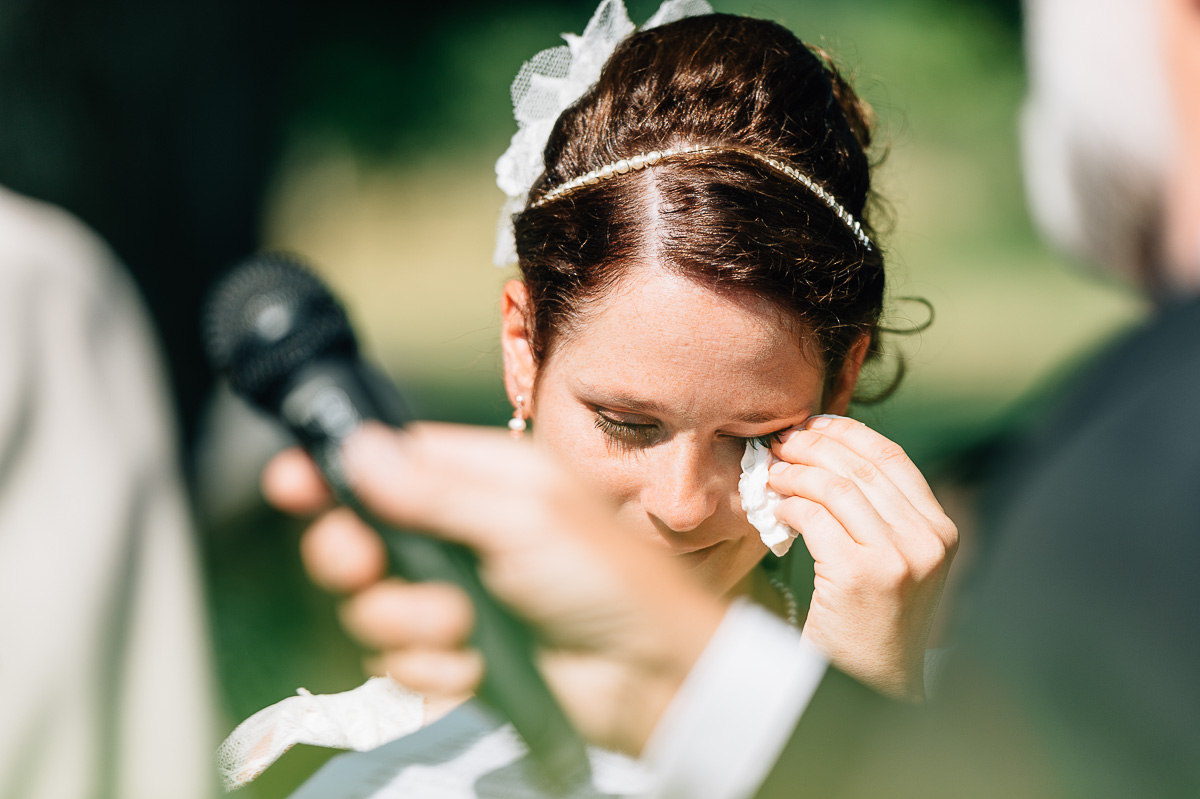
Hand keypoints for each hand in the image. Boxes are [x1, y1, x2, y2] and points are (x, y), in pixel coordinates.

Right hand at [262, 422, 725, 752]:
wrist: (651, 676)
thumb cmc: (610, 580)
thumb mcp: (524, 518)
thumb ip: (434, 492)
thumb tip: (357, 450)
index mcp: (482, 480)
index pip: (388, 464)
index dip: (335, 473)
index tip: (292, 484)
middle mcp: (459, 535)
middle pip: (359, 535)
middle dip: (353, 556)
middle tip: (364, 565)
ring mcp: (455, 598)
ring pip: (372, 607)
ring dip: (408, 621)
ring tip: (460, 623)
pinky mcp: (456, 657)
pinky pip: (402, 665)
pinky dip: (433, 670)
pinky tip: (472, 665)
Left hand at [768, 414, 957, 699]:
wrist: (877, 686)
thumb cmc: (875, 623)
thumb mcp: (897, 562)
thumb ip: (880, 514)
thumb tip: (829, 456)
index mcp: (940, 529)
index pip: (891, 457)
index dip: (846, 433)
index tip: (813, 424)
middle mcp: (928, 539)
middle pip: (860, 466)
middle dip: (812, 446)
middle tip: (780, 442)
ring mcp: (898, 557)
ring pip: (835, 487)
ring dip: (794, 473)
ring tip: (771, 474)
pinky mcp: (862, 574)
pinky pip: (815, 518)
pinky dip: (789, 505)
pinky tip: (775, 509)